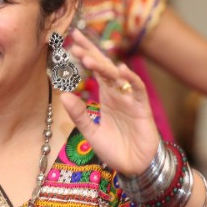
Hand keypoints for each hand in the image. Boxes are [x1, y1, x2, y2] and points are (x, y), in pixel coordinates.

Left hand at [58, 30, 160, 176]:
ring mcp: (130, 99)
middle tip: (75, 39)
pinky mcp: (142, 108)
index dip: (85, 55)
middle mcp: (118, 93)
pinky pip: (137, 90)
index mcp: (106, 96)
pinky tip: (121, 70)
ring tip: (88, 58)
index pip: (94, 70)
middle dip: (91, 52)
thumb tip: (64, 95)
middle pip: (104, 66)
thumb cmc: (115, 149)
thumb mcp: (91, 133)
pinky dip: (130, 80)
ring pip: (117, 76)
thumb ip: (79, 115)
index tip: (70, 42)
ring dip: (104, 66)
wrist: (135, 167)